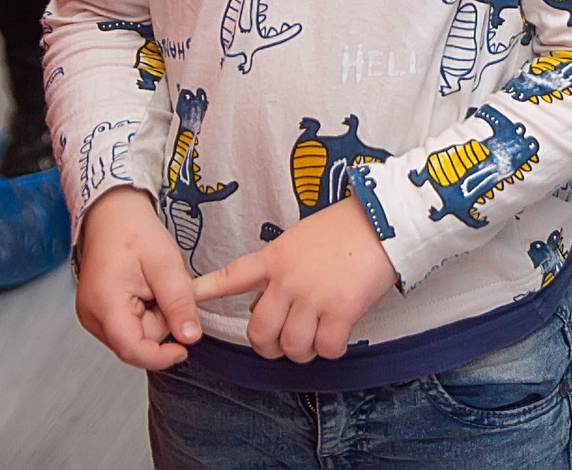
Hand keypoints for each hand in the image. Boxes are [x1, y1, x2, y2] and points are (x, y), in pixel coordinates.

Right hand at [74, 188, 202, 370]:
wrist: (113, 215)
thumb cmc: (134, 231)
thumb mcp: (166, 265)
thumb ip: (179, 303)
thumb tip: (190, 337)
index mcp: (104, 304)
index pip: (131, 349)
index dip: (161, 356)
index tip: (184, 349)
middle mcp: (92, 316)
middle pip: (136, 343)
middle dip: (160, 322)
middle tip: (163, 289)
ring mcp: (92, 317)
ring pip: (134, 336)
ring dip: (152, 318)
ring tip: (151, 286)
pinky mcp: (99, 314)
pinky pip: (128, 327)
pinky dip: (143, 313)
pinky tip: (143, 291)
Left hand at [191, 194, 396, 361]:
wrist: (385, 220)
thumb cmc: (346, 228)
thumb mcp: (300, 240)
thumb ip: (278, 270)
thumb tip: (263, 303)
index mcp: (275, 258)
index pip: (230, 277)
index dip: (204, 292)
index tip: (186, 301)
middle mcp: (288, 280)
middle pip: (259, 333)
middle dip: (270, 346)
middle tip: (285, 341)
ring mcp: (314, 296)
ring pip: (291, 346)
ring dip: (303, 351)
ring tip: (317, 339)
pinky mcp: (342, 309)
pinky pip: (326, 348)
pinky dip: (331, 349)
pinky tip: (339, 334)